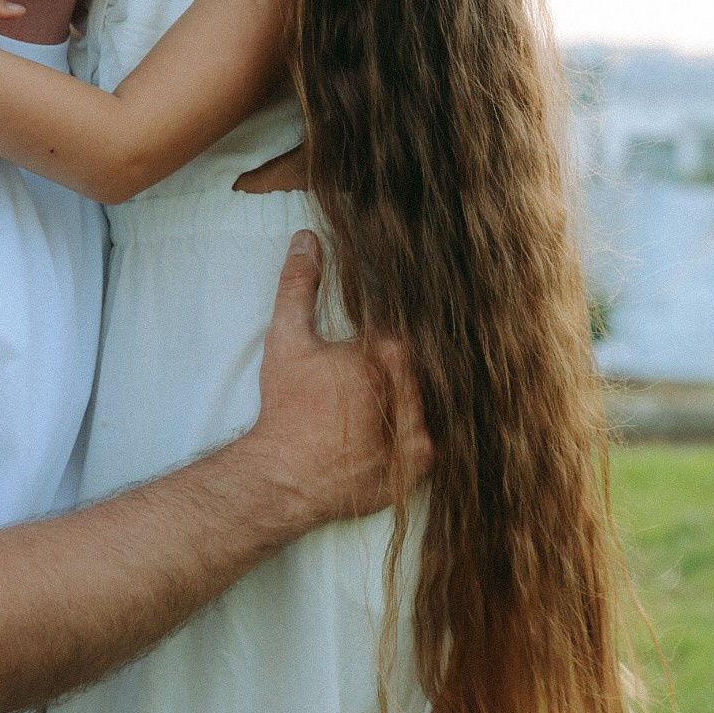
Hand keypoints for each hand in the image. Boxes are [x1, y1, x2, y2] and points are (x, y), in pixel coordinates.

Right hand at [251, 231, 432, 524]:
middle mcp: (413, 391)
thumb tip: (307, 237)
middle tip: (368, 384)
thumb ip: (298, 285)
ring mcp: (420, 432)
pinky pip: (430, 443)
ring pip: (429, 404)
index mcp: (389, 353)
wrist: (283, 475)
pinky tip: (389, 433)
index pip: (403, 338)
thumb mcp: (287, 339)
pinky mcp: (418, 467)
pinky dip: (414, 435)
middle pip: (420, 369)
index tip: (367, 355)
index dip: (384, 345)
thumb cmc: (286, 405)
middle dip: (398, 372)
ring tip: (378, 408)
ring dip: (412, 401)